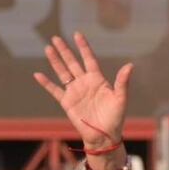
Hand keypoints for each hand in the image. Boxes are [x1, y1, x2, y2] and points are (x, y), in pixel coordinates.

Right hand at [33, 32, 132, 146]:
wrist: (104, 135)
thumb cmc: (116, 118)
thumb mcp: (121, 99)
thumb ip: (123, 82)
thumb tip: (130, 65)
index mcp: (98, 80)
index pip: (89, 59)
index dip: (83, 47)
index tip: (77, 34)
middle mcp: (85, 83)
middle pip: (73, 63)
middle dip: (65, 51)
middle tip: (56, 37)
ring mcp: (75, 92)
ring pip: (62, 73)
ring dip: (55, 61)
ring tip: (48, 49)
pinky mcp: (67, 102)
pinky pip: (54, 90)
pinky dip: (46, 83)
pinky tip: (38, 74)